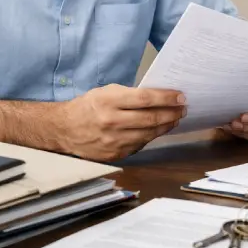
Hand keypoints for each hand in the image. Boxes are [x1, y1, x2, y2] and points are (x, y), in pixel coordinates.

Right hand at [57, 84, 186, 161]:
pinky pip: (140, 144)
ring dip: (166, 126)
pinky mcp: (115, 154)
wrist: (64, 130)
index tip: (180, 96)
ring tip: (175, 118)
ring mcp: (114, 141)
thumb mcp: (106, 92)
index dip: (166, 98)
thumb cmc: (88, 107)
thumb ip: (130, 94)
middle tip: (183, 108)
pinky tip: (159, 130)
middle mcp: (112, 122)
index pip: (145, 99)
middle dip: (172, 113)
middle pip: (151, 118)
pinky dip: (152, 136)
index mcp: (109, 101)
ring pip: (149, 134)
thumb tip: (157, 96)